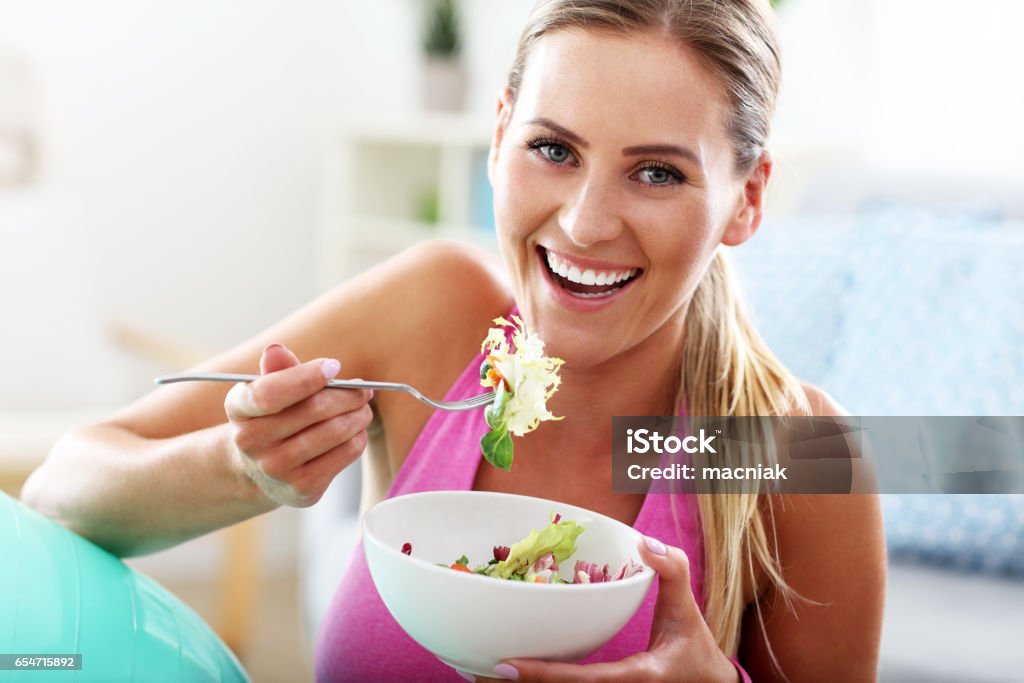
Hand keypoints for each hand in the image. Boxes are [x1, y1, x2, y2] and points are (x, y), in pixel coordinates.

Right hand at [224, 343, 372, 506]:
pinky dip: (358, 437)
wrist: (259, 471)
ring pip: (334, 431)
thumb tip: (276, 350)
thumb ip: (278, 370)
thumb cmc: (272, 418)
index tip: (333, 366)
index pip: (269, 392)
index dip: (306, 377)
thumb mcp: (267, 390)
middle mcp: (251, 442)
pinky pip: (345, 454)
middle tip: (363, 389)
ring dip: (358, 415)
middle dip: (347, 395)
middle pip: (313, 410)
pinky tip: (355, 431)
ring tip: (362, 408)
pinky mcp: (302, 488)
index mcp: (239, 408)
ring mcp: (276, 469)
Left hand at [475, 537, 739, 682]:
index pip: (580, 679)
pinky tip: (514, 672)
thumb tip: (645, 541)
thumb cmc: (694, 649)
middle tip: (475, 667)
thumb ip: (671, 571)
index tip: (505, 665)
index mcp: (635, 677)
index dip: (542, 674)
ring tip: (481, 671)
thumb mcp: (687, 609)